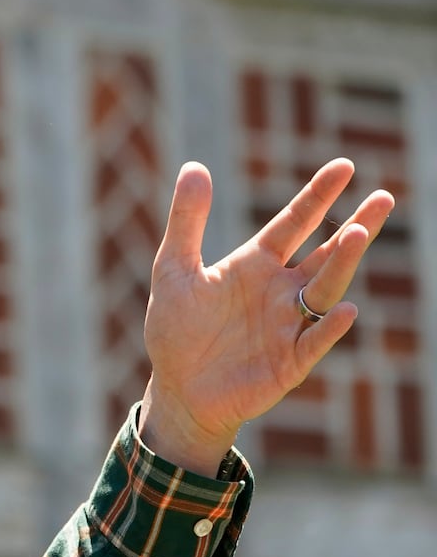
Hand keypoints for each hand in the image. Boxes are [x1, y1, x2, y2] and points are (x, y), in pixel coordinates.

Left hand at [138, 158, 394, 475]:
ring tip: (357, 234)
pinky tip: (345, 310)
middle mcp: (281, 291)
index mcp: (255, 265)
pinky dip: (329, 327)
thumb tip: (193, 166)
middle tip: (383, 198)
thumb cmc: (176, 331)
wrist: (178, 390)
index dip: (318, 197)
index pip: (294, 223)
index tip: (345, 166)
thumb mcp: (174, 270)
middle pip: (325, 254)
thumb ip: (187, 222)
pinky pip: (315, 342)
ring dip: (341, 265)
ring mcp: (289, 325)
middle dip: (355, 228)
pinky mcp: (290, 362)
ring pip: (325, 291)